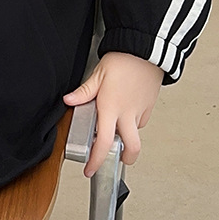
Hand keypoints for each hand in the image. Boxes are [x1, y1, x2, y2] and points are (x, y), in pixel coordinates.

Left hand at [63, 51, 162, 177]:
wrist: (145, 50)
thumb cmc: (123, 60)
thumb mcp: (98, 75)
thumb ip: (84, 92)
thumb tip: (69, 100)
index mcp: (111, 108)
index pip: (103, 142)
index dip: (96, 160)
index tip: (89, 169)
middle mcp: (127, 114)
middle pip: (131, 148)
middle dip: (125, 158)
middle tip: (115, 158)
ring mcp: (140, 111)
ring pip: (135, 133)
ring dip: (127, 136)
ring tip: (117, 126)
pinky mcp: (149, 106)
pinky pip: (141, 121)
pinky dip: (133, 122)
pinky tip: (126, 110)